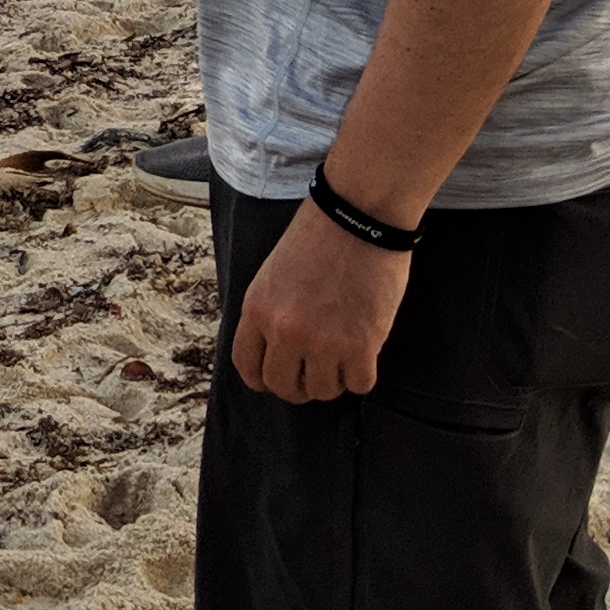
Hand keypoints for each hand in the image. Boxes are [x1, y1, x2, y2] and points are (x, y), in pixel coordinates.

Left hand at [232, 203, 412, 400]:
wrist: (357, 217)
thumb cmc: (317, 239)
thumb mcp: (272, 275)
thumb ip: (268, 315)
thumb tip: (272, 351)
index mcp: (257, 310)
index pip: (247, 367)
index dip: (263, 378)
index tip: (277, 377)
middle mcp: (284, 331)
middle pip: (284, 387)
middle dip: (299, 385)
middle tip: (313, 371)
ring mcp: (323, 342)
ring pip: (323, 391)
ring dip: (333, 379)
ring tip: (340, 355)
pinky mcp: (361, 346)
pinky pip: (359, 385)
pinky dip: (361, 375)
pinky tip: (362, 353)